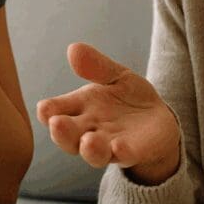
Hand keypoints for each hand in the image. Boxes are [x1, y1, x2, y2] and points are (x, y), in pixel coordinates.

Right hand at [36, 43, 181, 184]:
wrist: (159, 120)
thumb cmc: (127, 98)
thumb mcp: (115, 76)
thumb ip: (96, 66)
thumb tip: (73, 48)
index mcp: (78, 108)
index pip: (56, 111)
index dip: (48, 111)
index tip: (44, 108)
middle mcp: (88, 129)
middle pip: (68, 135)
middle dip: (61, 132)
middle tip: (56, 124)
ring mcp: (108, 144)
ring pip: (93, 152)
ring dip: (89, 148)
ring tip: (88, 141)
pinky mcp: (132, 152)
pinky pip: (124, 155)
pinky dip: (121, 152)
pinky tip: (119, 146)